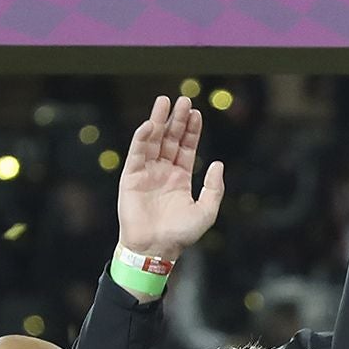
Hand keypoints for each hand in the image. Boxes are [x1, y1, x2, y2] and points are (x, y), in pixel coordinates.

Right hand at [117, 95, 224, 260]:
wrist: (155, 249)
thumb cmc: (180, 235)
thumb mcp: (205, 212)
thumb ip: (214, 189)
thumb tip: (217, 164)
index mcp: (180, 178)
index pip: (186, 147)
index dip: (191, 130)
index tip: (196, 113)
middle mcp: (163, 172)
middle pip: (170, 139)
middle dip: (176, 119)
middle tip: (183, 99)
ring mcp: (146, 173)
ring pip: (152, 141)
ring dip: (158, 121)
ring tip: (164, 101)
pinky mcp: (131, 178)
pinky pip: (136, 154)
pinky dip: (141, 138)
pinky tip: (149, 125)